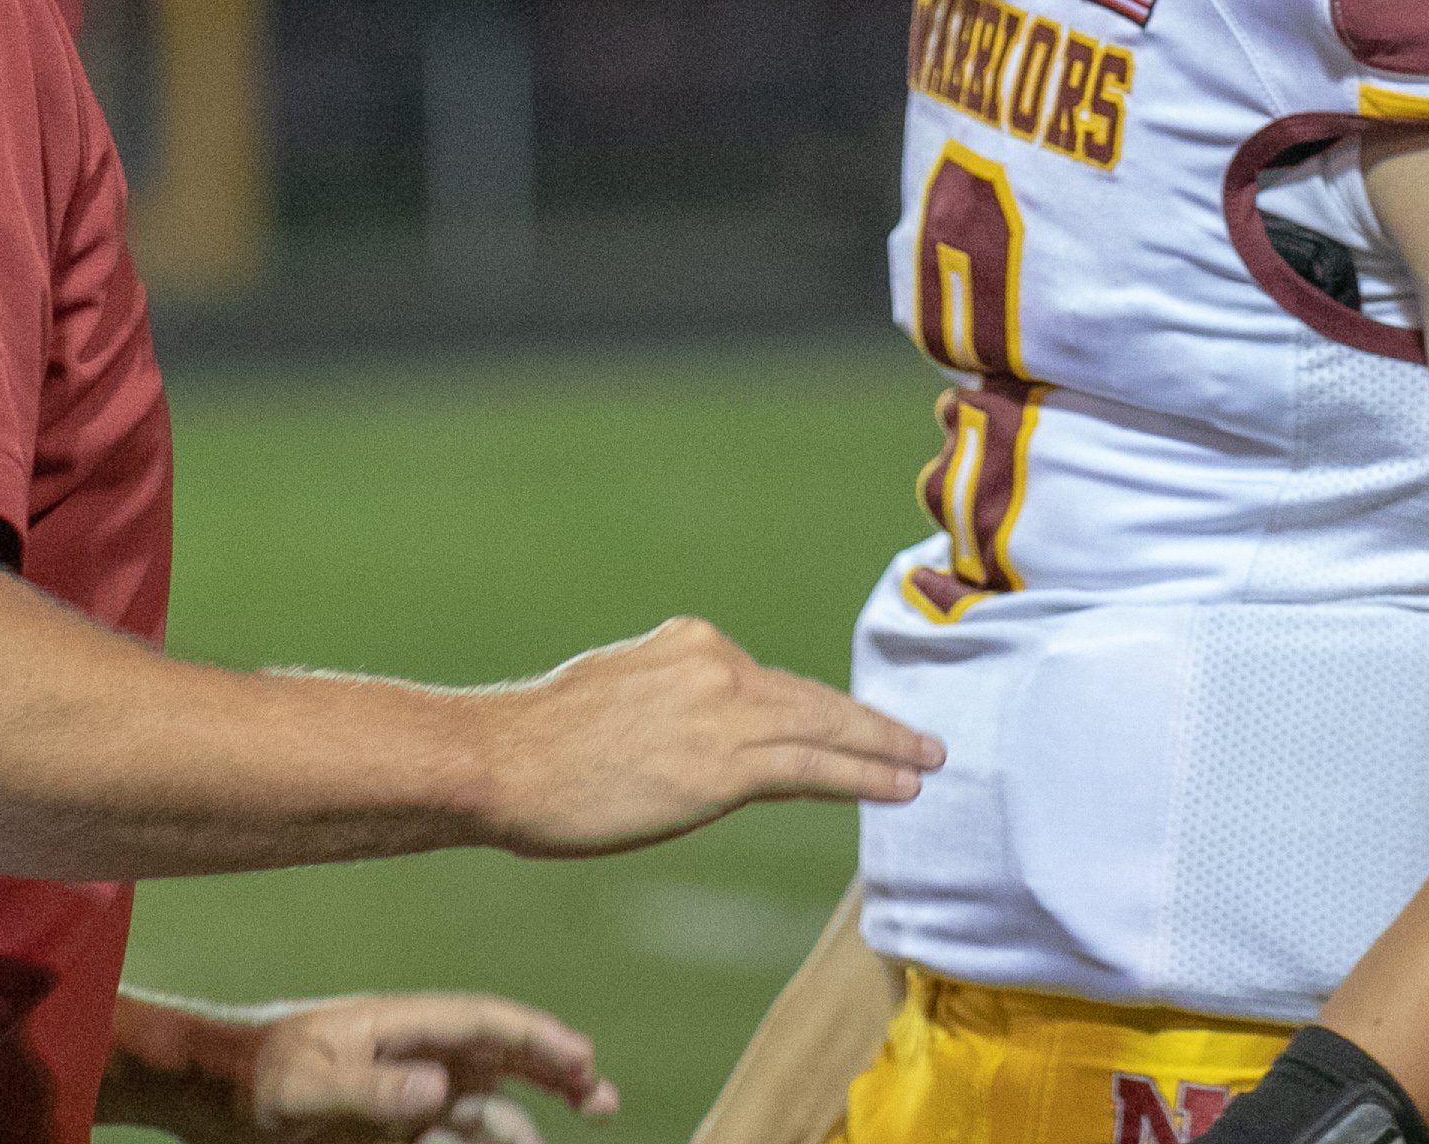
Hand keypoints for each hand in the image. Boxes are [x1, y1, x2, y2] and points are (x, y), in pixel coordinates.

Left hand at [240, 992, 619, 1143]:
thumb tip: (441, 1089)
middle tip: (605, 1100)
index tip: (584, 1059)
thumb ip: (372, 1088)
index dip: (537, 1039)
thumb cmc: (260, 1078)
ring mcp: (410, 1099)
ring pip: (488, 1108)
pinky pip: (457, 1143)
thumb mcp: (308, 1083)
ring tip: (566, 1140)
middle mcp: (417, 1057)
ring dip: (528, 1124)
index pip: (484, 1024)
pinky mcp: (398, 1135)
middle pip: (501, 1060)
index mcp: (402, 1025)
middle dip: (556, 1073)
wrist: (219, 1100)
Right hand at [477, 619, 941, 857]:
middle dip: (870, 723)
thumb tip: (687, 731)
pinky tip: (901, 785)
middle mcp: (714, 663)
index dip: (821, 711)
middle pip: (811, 699)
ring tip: (927, 763)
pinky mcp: (726, 765)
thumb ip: (664, 700)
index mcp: (686, 642)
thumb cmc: (537, 743)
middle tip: (922, 740)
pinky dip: (866, 775)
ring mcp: (724, 712)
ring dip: (884, 749)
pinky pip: (815, 768)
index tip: (854, 725)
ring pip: (825, 730)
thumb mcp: (611, 692)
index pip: (770, 683)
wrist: (501, 760)